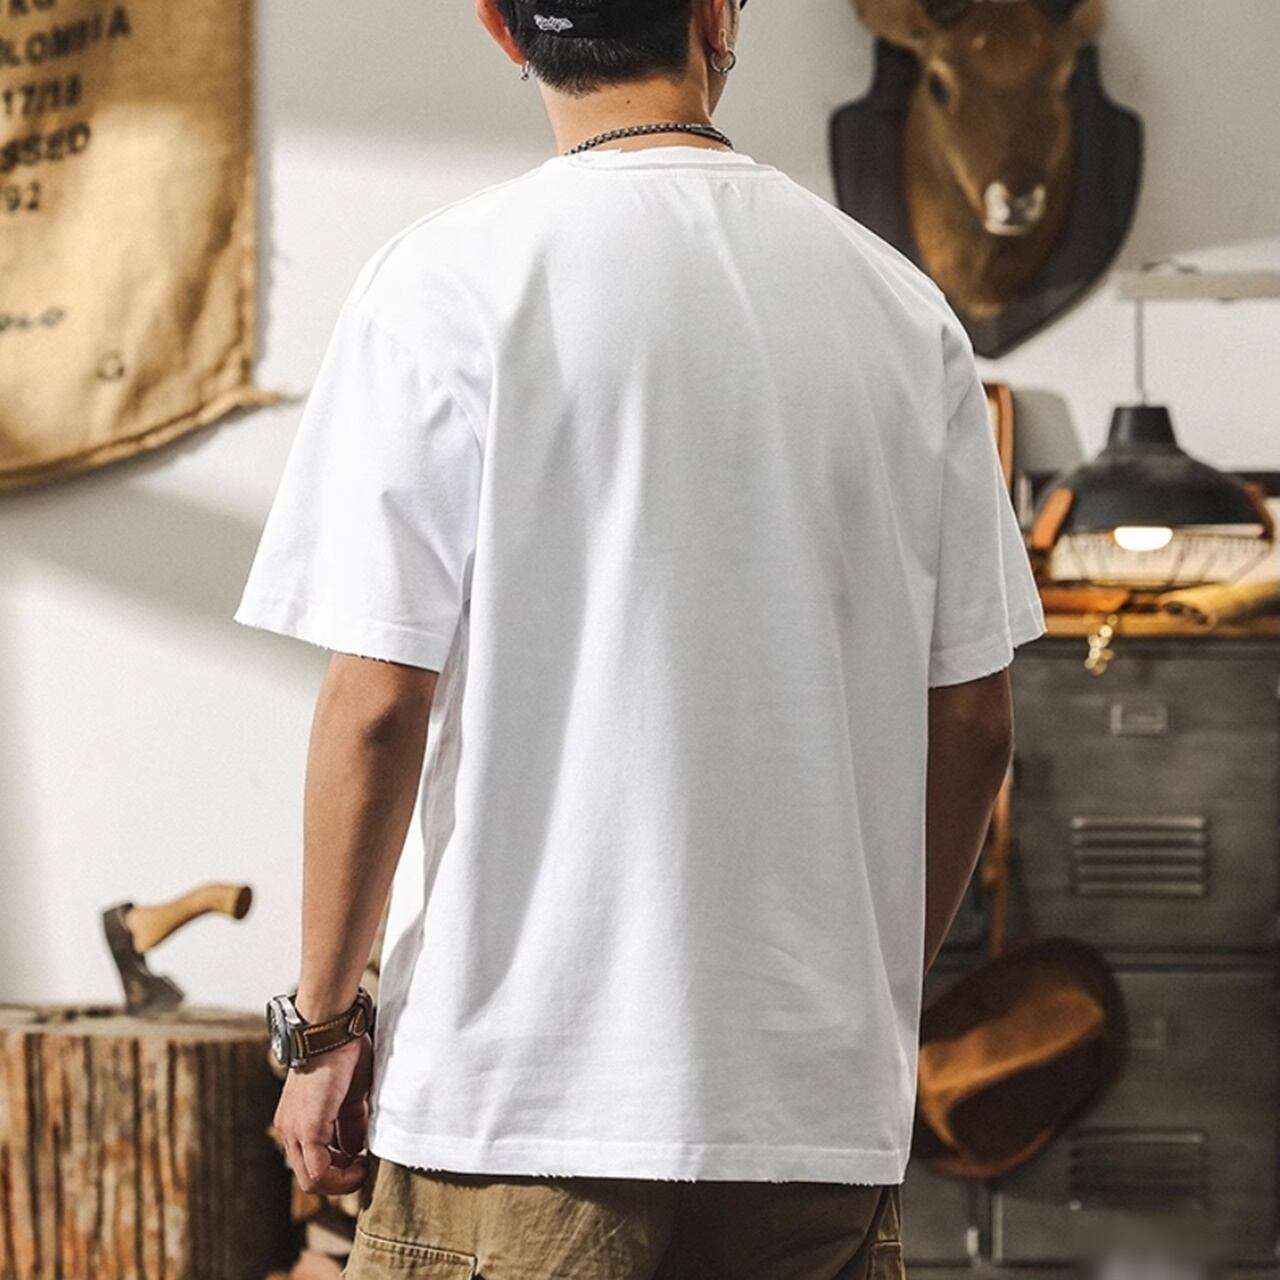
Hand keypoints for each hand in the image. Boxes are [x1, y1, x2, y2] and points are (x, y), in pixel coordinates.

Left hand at [274, 1034, 372, 1194]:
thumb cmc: (343, 1053)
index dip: (341, 1170)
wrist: (331, 1030)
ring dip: (343, 1180)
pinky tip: (362, 1163)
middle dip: (342, 1179)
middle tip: (366, 1167)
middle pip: (311, 1178)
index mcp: (297, 1121)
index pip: (313, 1162)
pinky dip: (343, 1176)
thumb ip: (351, 1125)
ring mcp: (294, 1133)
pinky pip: (320, 1172)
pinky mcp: (306, 1130)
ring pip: (312, 1181)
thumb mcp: (349, 1097)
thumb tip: (358, 1150)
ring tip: (365, 1166)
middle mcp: (289, 1131)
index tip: (364, 1161)